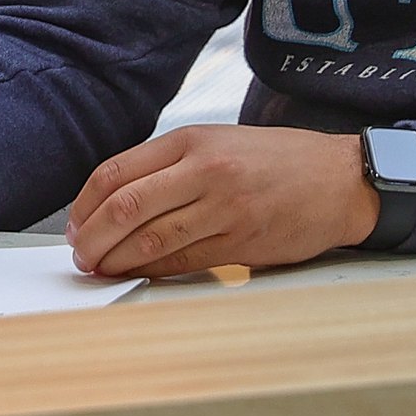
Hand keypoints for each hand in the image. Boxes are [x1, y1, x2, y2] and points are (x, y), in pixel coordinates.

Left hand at [65, 124, 378, 278]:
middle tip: (79, 256)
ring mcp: (224, 208)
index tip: (75, 225)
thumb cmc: (277, 161)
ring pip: (150, 240)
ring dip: (115, 261)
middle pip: (125, 207)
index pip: (116, 172)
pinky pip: (183, 262)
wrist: (341, 179)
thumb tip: (114, 202)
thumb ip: (170, 165)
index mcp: (192, 141)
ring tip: (99, 269)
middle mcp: (205, 171)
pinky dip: (151, 272)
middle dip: (91, 238)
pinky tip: (135, 275)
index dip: (84, 205)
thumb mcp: (219, 142)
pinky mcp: (241, 242)